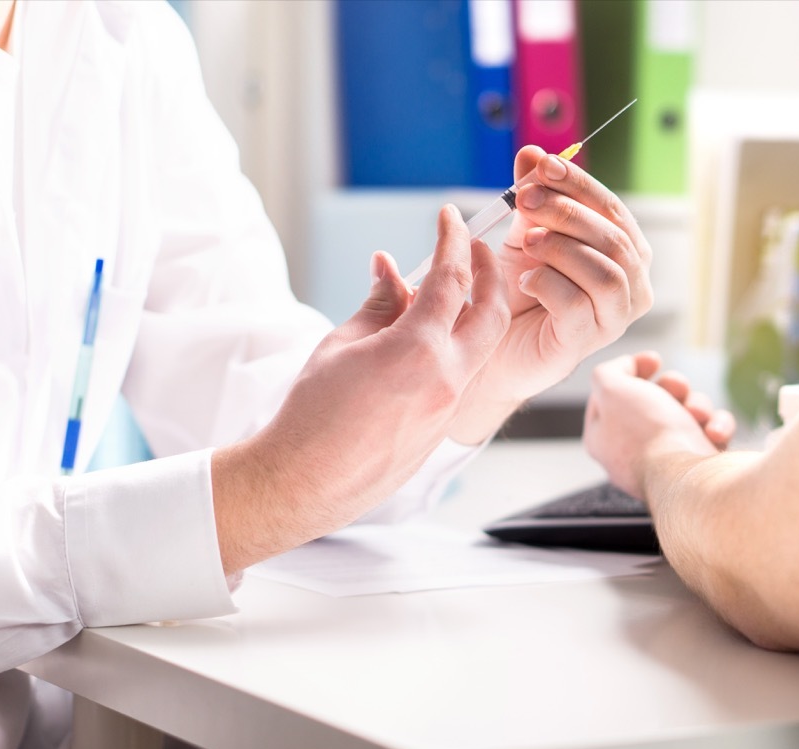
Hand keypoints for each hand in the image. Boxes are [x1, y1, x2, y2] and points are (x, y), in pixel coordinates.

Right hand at [213, 206, 509, 572]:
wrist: (306, 481)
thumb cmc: (313, 412)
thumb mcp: (342, 344)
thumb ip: (379, 303)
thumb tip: (392, 268)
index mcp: (419, 350)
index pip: (452, 278)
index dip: (453, 240)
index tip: (450, 216)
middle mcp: (448, 379)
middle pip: (492, 311)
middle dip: (490, 272)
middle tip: (475, 248)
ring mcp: (451, 408)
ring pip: (482, 346)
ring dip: (476, 311)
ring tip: (450, 288)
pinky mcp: (444, 429)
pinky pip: (463, 376)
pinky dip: (456, 346)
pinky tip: (428, 335)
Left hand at [449, 146, 653, 443]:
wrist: (487, 345)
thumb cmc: (514, 290)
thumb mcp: (523, 232)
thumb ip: (533, 194)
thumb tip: (532, 152)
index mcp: (625, 253)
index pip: (613, 209)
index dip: (579, 183)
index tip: (542, 165)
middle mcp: (632, 285)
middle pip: (613, 238)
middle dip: (567, 212)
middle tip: (525, 201)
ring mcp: (614, 318)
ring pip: (605, 272)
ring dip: (562, 248)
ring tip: (527, 244)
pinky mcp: (586, 342)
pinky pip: (578, 304)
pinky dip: (548, 283)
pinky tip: (524, 280)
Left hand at [583, 352, 732, 500]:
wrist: (689, 478)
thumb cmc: (647, 434)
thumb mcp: (610, 388)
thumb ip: (608, 371)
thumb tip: (625, 368)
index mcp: (603, 438)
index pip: (610, 396)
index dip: (632, 371)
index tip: (654, 359)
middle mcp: (633, 453)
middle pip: (653, 402)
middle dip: (672, 387)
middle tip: (678, 388)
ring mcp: (667, 463)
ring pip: (687, 415)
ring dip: (698, 405)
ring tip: (698, 414)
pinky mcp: (699, 469)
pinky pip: (710, 435)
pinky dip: (717, 427)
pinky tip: (715, 433)